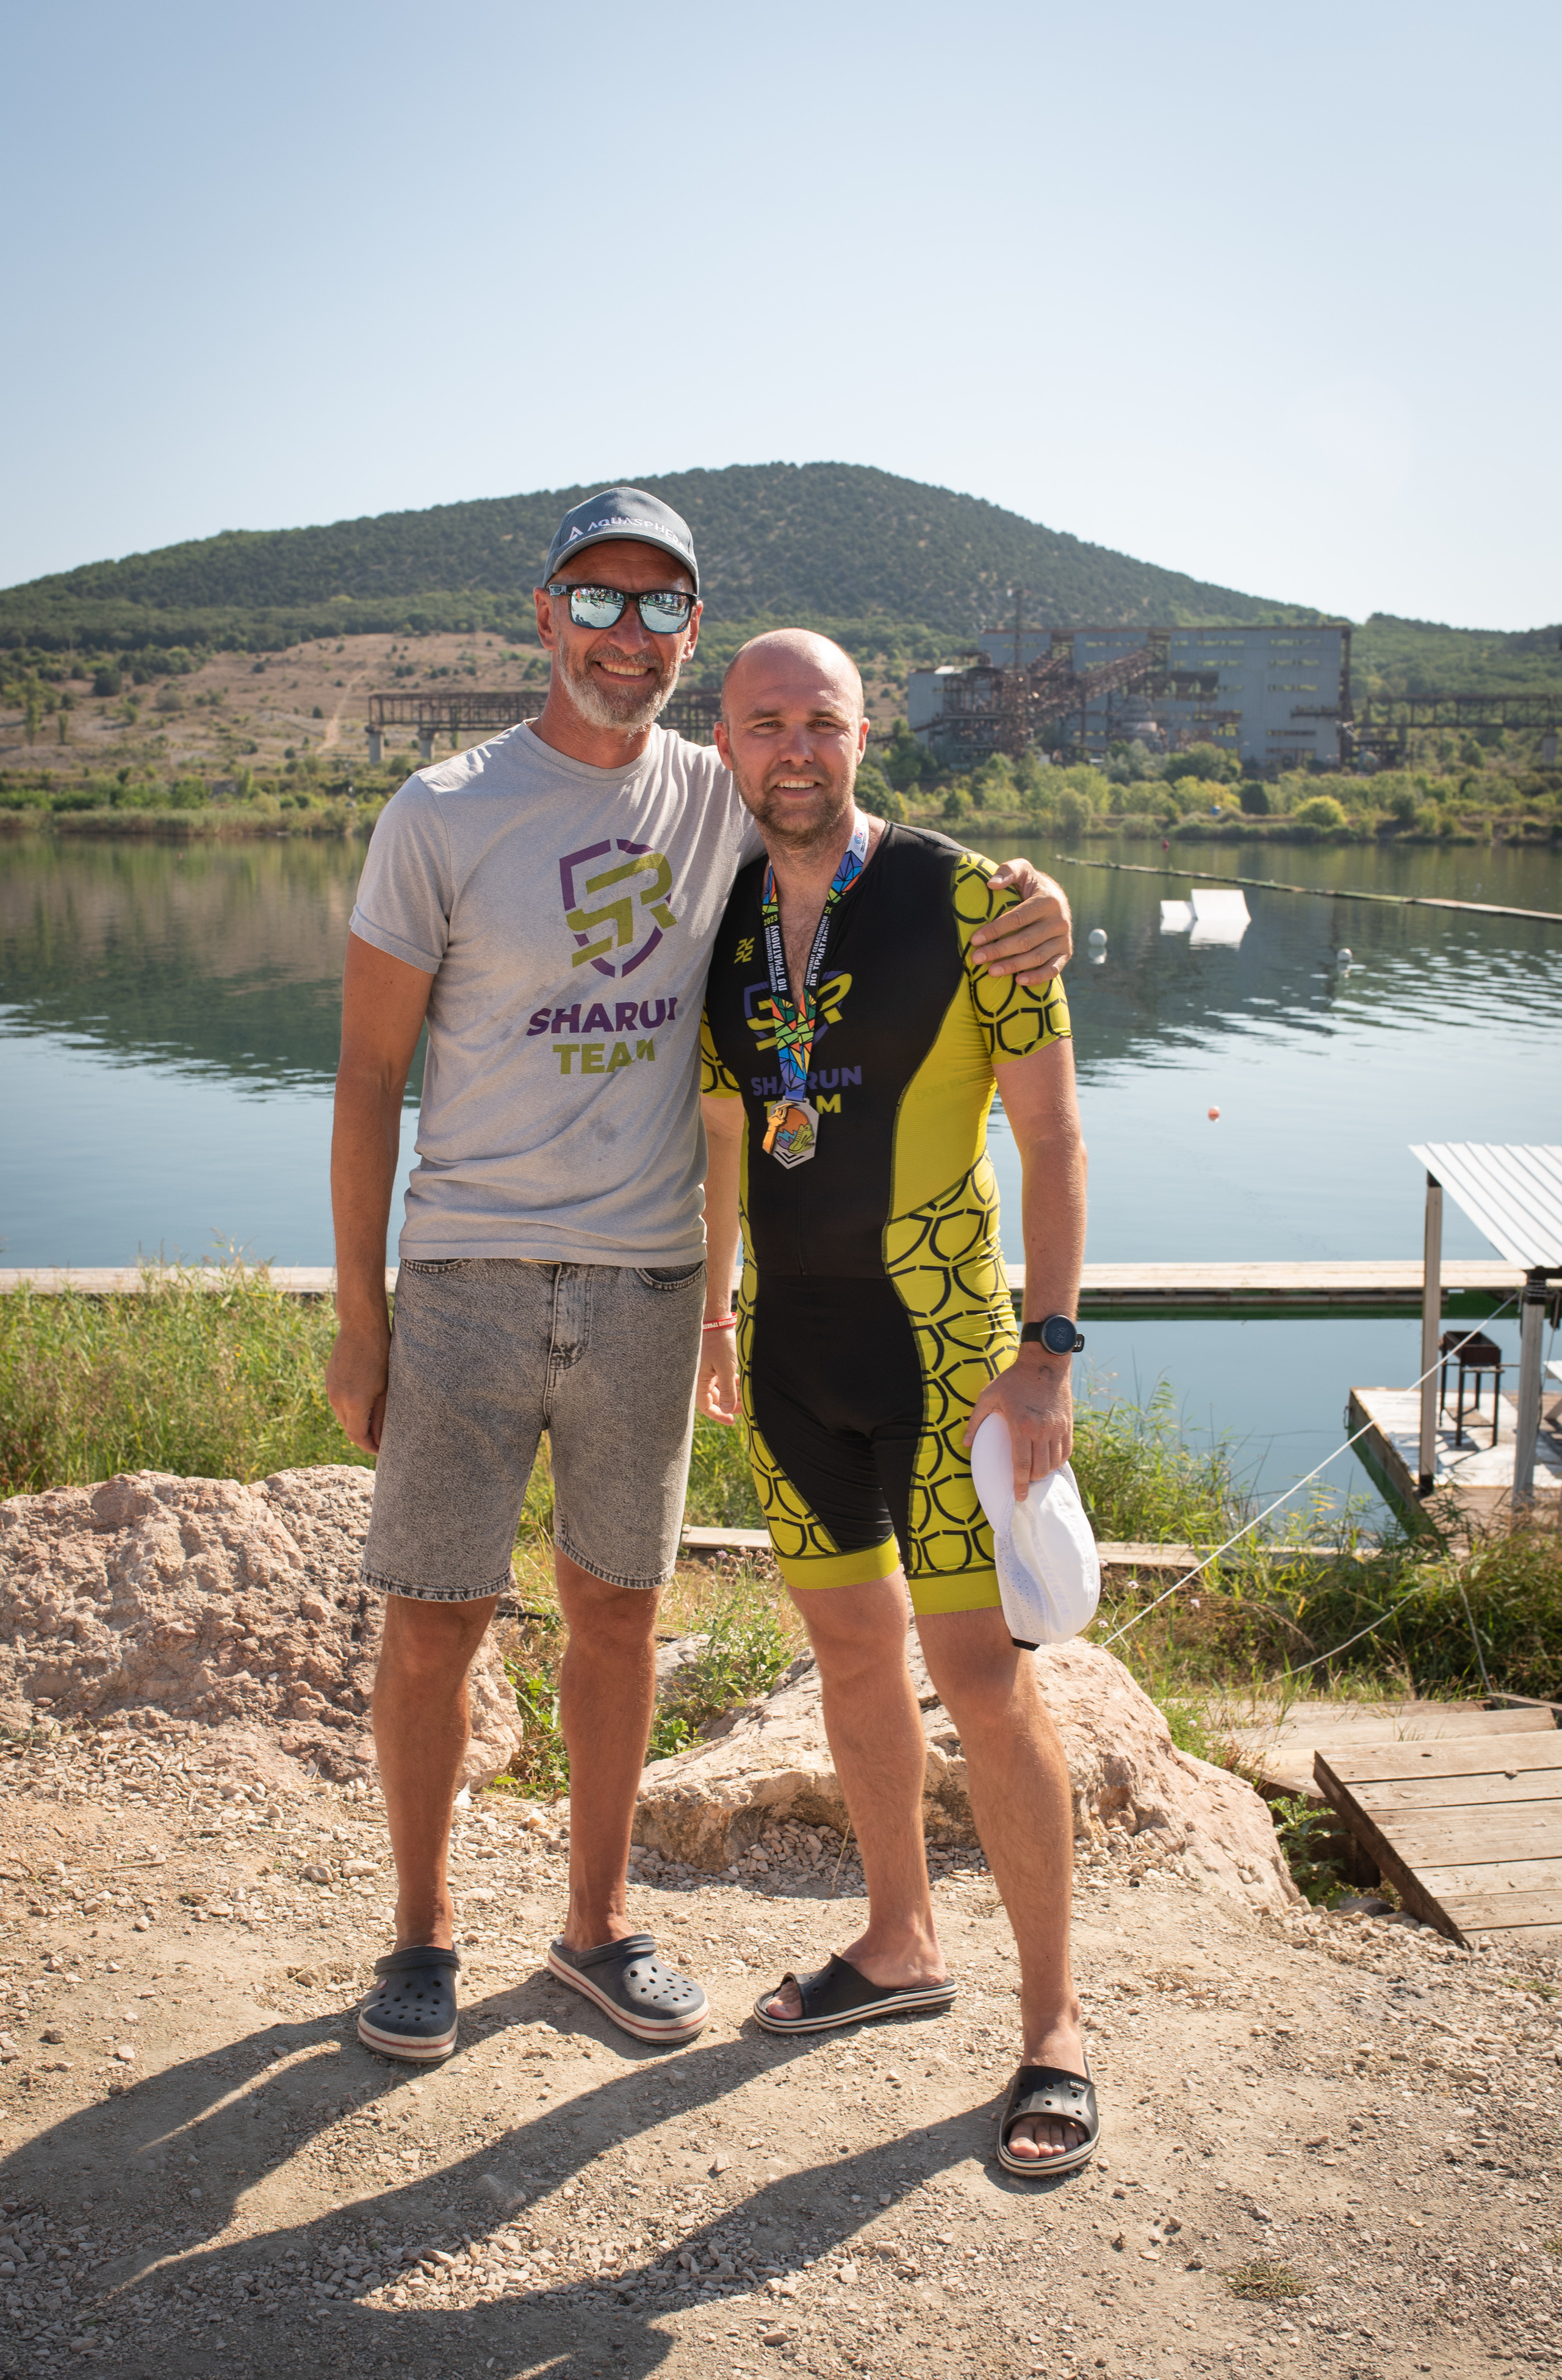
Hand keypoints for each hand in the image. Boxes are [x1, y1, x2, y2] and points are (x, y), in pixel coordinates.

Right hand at [326, 1322, 390, 1453]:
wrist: (361, 1326)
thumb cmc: (381, 1355)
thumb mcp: (386, 1388)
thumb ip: (381, 1416)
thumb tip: (379, 1439)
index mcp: (354, 1403)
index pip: (357, 1437)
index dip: (369, 1446)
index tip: (382, 1449)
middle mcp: (337, 1398)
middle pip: (348, 1428)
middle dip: (363, 1436)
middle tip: (381, 1438)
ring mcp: (330, 1388)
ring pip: (342, 1416)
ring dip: (356, 1421)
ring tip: (374, 1419)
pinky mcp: (328, 1380)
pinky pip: (337, 1402)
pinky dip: (349, 1408)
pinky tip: (364, 1401)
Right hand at [695, 1326, 739, 1425]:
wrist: (717, 1321)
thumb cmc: (720, 1344)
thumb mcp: (726, 1368)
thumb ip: (727, 1390)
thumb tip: (728, 1410)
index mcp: (700, 1381)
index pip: (706, 1406)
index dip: (718, 1415)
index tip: (732, 1421)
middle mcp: (703, 1378)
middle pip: (716, 1399)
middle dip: (730, 1405)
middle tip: (746, 1408)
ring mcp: (710, 1371)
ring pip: (722, 1390)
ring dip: (733, 1394)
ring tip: (747, 1396)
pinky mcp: (716, 1364)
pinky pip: (724, 1379)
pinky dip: (733, 1384)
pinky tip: (743, 1383)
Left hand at [964, 1347, 1072, 1499]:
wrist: (1045, 1362)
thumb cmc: (1013, 1379)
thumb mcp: (989, 1396)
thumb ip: (976, 1421)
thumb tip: (966, 1443)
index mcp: (1021, 1425)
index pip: (1022, 1464)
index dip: (1020, 1483)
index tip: (1018, 1496)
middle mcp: (1042, 1430)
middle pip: (1039, 1468)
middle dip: (1031, 1481)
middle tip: (1024, 1484)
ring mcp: (1057, 1428)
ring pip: (1054, 1462)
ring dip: (1045, 1472)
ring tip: (1035, 1474)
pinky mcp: (1067, 1424)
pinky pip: (1066, 1451)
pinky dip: (1058, 1461)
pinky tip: (1050, 1462)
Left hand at [973, 863, 1072, 985]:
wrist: (1056, 898)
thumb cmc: (1032, 885)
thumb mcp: (1022, 870)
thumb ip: (1008, 870)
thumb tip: (991, 884)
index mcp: (1048, 901)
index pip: (1017, 919)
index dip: (995, 930)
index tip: (974, 940)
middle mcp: (1060, 920)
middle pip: (1025, 940)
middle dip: (998, 951)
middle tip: (976, 958)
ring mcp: (1064, 938)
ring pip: (1036, 957)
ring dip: (1013, 966)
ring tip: (990, 972)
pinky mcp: (1066, 952)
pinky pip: (1053, 969)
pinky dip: (1037, 977)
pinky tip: (1018, 982)